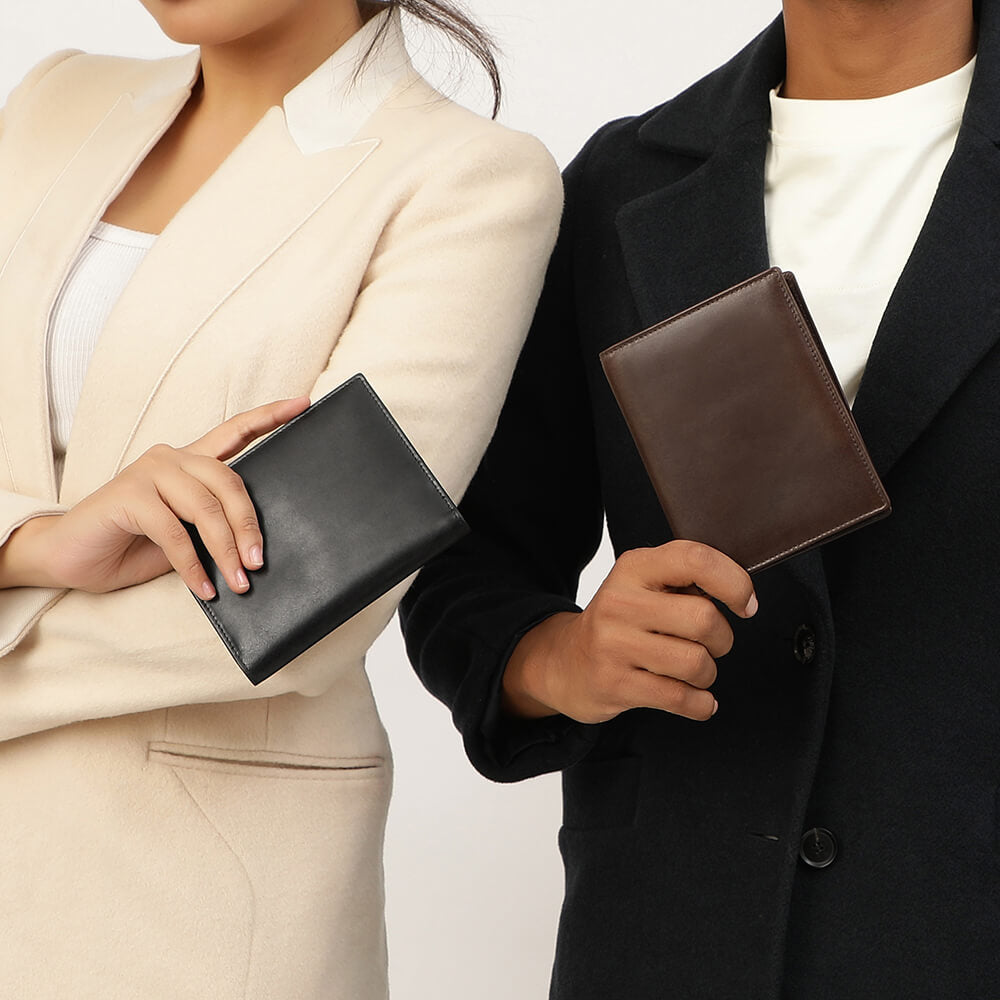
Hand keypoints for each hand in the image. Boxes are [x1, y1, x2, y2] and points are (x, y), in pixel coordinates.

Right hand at [0, 397, 309, 596]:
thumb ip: (214, 527)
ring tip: (238, 582)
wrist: (70, 558)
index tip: (303, 403)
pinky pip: (175, 533)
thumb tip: (258, 549)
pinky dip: (193, 565)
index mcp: (189, 462)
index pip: (235, 431)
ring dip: (225, 550)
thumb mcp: (185, 535)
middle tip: (258, 562)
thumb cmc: (132, 546)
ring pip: (205, 508)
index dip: (270, 416)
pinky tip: (204, 588)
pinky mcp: (129, 495)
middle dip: (249, 526)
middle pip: (230, 482)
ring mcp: (149, 472)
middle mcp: (171, 458)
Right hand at [501, 540, 756, 723]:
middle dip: (722, 639)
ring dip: (707, 673)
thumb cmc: (621, 622)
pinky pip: (681, 698)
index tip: (746, 603)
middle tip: (712, 644)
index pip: (695, 560)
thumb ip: (685, 578)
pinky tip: (695, 698)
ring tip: (693, 670)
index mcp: (634, 567)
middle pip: (704, 618)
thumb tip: (741, 593)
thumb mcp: (643, 584)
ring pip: (696, 662)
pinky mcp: (615, 685)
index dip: (734, 582)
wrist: (565, 662)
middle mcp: (620, 602)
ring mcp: (614, 645)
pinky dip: (701, 704)